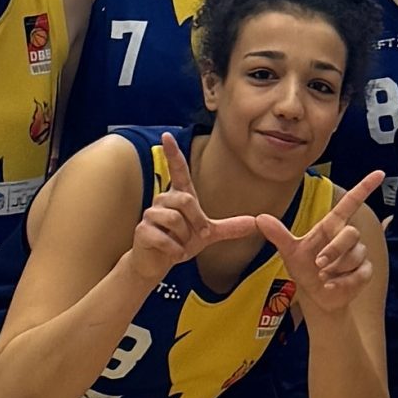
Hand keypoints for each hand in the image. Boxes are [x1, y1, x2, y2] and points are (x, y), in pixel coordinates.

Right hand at [127, 132, 259, 276]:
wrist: (157, 263)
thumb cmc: (179, 242)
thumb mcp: (208, 235)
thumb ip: (230, 227)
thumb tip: (256, 222)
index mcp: (179, 196)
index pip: (178, 170)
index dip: (173, 153)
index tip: (167, 134)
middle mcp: (163, 200)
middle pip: (186, 200)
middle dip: (197, 222)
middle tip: (198, 236)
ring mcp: (150, 214)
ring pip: (175, 219)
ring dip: (184, 238)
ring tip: (179, 244)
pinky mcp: (142, 231)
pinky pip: (165, 238)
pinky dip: (174, 250)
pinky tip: (172, 252)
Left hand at [260, 172, 383, 316]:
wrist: (316, 295)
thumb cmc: (305, 268)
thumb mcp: (290, 252)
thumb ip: (278, 235)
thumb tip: (260, 218)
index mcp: (331, 226)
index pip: (351, 202)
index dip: (364, 187)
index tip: (379, 173)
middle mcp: (347, 237)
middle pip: (351, 233)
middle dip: (334, 249)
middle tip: (319, 263)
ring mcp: (358, 254)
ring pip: (355, 255)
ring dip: (336, 268)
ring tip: (323, 276)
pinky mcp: (365, 271)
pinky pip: (359, 273)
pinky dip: (342, 282)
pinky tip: (332, 285)